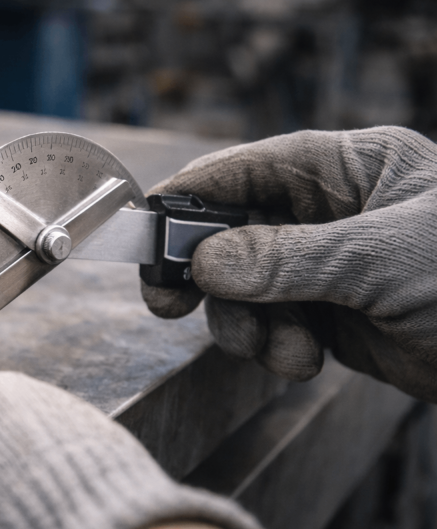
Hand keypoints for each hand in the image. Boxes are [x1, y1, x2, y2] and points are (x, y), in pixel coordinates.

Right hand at [143, 127, 436, 401]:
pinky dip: (274, 347)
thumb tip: (204, 264)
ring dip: (245, 323)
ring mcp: (326, 267)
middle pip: (231, 232)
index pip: (249, 168)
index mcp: (348, 169)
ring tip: (280, 348)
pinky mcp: (329, 316)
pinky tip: (304, 360)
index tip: (145, 227)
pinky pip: (270, 325)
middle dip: (205, 272)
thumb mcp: (382, 260)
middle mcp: (329, 214)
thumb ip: (286, 260)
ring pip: (243, 288)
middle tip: (169, 302)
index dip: (192, 195)